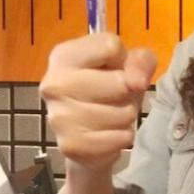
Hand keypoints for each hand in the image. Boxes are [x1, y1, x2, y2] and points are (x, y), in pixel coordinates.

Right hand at [40, 34, 157, 173]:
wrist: (85, 136)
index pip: (111, 47)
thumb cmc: (105, 89)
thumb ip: (139, 60)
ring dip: (126, 116)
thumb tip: (136, 82)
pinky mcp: (72, 146)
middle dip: (128, 92)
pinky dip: (122, 137)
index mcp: (63, 55)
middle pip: (120, 83)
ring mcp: (60, 117)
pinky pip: (120, 138)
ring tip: (111, 115)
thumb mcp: (126, 65)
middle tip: (114, 96)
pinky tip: (107, 134)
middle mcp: (54, 84)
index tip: (113, 69)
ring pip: (123, 113)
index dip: (123, 60)